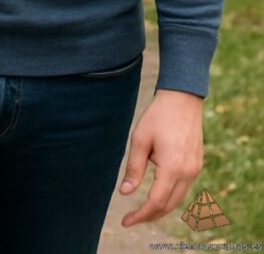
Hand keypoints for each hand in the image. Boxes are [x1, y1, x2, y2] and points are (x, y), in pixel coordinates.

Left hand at [119, 89, 202, 225]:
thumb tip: (125, 192)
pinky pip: (183, 188)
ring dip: (160, 208)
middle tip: (130, 219)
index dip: (140, 214)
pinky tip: (157, 194)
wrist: (182, 100)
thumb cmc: (157, 117)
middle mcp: (188, 173)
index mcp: (173, 168)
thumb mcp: (139, 139)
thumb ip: (134, 168)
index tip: (125, 220)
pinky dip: (169, 196)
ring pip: (178, 199)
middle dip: (149, 215)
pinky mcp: (197, 165)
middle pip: (168, 205)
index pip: (156, 201)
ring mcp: (195, 170)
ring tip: (141, 211)